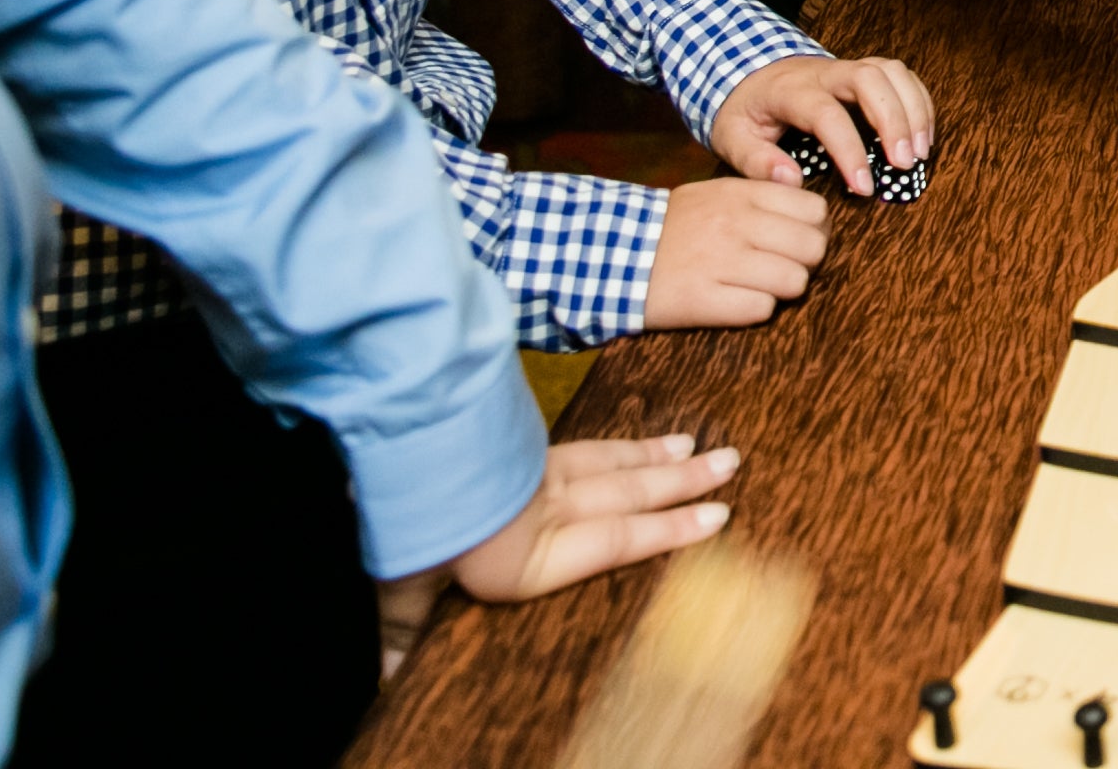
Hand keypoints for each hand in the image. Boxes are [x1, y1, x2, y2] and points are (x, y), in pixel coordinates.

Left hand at [373, 429, 740, 676]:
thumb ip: (404, 629)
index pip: (617, 541)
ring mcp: (540, 474)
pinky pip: (585, 445)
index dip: (668, 532)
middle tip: (732, 464)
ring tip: (699, 449)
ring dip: (658, 457)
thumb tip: (385, 679)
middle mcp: (550, 511)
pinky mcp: (523, 447)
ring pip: (612, 463)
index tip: (717, 520)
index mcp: (534, 555)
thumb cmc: (411, 529)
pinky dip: (618, 441)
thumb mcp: (404, 586)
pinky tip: (633, 439)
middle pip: (628, 493)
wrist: (404, 448)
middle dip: (682, 484)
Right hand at [641, 178, 826, 329]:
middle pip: (813, 248)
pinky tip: (734, 301)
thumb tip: (815, 217)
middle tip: (782, 268)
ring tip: (757, 286)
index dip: (814, 231)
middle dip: (805, 264)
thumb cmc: (673, 227)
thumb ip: (763, 199)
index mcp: (742, 195)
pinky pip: (761, 309)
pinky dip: (754, 310)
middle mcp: (736, 224)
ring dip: (782, 290)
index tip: (799, 242)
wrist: (610, 252)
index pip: (814, 210)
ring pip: (794, 281)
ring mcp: (721, 262)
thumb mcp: (717, 195)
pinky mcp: (704, 300)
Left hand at [710, 52, 933, 194]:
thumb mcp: (731, 139)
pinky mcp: (862, 70)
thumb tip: (793, 181)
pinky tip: (922, 134)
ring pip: (891, 71)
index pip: (827, 114)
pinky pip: (900, 74)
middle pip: (870, 79)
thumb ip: (757, 162)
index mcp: (789, 91)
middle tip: (906, 164)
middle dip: (895, 120)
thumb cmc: (742, 113)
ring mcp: (846, 67)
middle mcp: (823, 71)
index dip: (849, 150)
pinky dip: (918, 101)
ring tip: (921, 152)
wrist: (743, 73)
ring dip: (913, 109)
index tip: (863, 187)